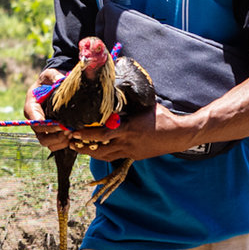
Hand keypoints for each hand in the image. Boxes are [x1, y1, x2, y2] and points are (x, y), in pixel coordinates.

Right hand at [24, 69, 71, 150]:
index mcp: (31, 107)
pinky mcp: (50, 133)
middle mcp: (35, 121)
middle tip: (69, 130)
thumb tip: (61, 80)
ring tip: (72, 133)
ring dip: (60, 141)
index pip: (35, 122)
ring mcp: (42, 129)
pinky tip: (73, 135)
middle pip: (41, 137)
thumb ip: (54, 76)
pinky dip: (64, 143)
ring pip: (48, 143)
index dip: (48, 126)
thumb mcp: (50, 74)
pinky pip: (55, 145)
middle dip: (56, 136)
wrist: (51, 86)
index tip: (61, 123)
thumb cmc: (49, 80)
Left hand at [69, 104, 194, 160]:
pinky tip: (95, 150)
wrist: (179, 135)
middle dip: (83, 147)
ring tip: (78, 147)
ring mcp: (130, 152)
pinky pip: (114, 157)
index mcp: (129, 129)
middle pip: (100, 149)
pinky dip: (103, 154)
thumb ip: (128, 103)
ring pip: (105, 156)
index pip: (103, 134)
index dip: (86, 134)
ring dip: (90, 152)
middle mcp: (128, 143)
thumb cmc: (162, 117)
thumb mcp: (144, 106)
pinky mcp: (134, 156)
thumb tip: (113, 92)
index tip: (74, 131)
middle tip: (70, 143)